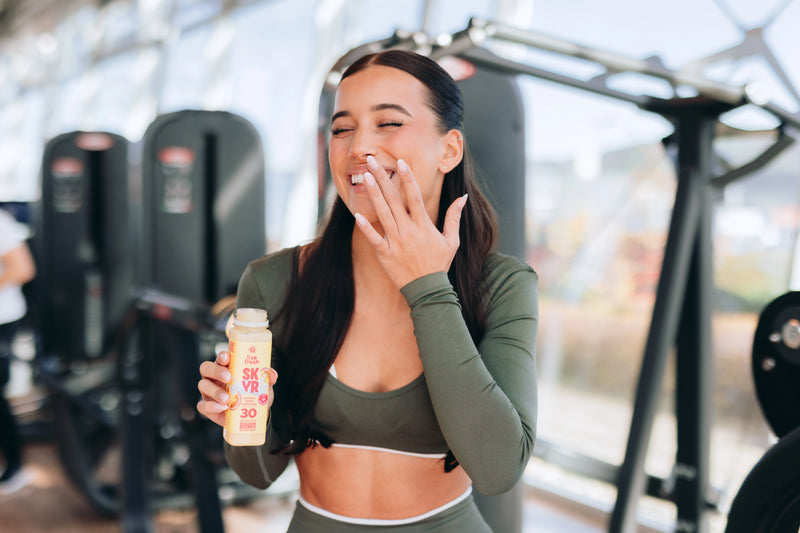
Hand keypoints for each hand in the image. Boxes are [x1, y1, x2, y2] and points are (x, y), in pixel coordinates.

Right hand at [197, 350, 277, 426]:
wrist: (252, 417)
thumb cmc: (254, 396)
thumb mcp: (263, 386)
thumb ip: (267, 378)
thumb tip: (271, 374)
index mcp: (227, 368)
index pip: (220, 358)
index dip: (222, 356)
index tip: (227, 358)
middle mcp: (215, 378)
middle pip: (206, 368)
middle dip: (216, 371)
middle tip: (228, 377)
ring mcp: (209, 392)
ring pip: (203, 386)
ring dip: (215, 391)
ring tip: (227, 398)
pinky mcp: (208, 407)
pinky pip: (202, 405)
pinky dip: (211, 406)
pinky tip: (222, 408)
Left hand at [354, 155, 467, 287]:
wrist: (428, 290)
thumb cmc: (439, 264)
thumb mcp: (452, 241)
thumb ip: (455, 217)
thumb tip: (463, 197)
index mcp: (424, 226)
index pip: (414, 196)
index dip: (407, 178)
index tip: (400, 162)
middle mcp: (408, 231)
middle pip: (394, 200)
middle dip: (383, 179)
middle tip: (372, 161)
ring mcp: (396, 242)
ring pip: (383, 214)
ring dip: (373, 194)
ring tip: (364, 177)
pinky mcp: (385, 255)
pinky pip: (374, 239)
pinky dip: (366, 228)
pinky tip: (357, 215)